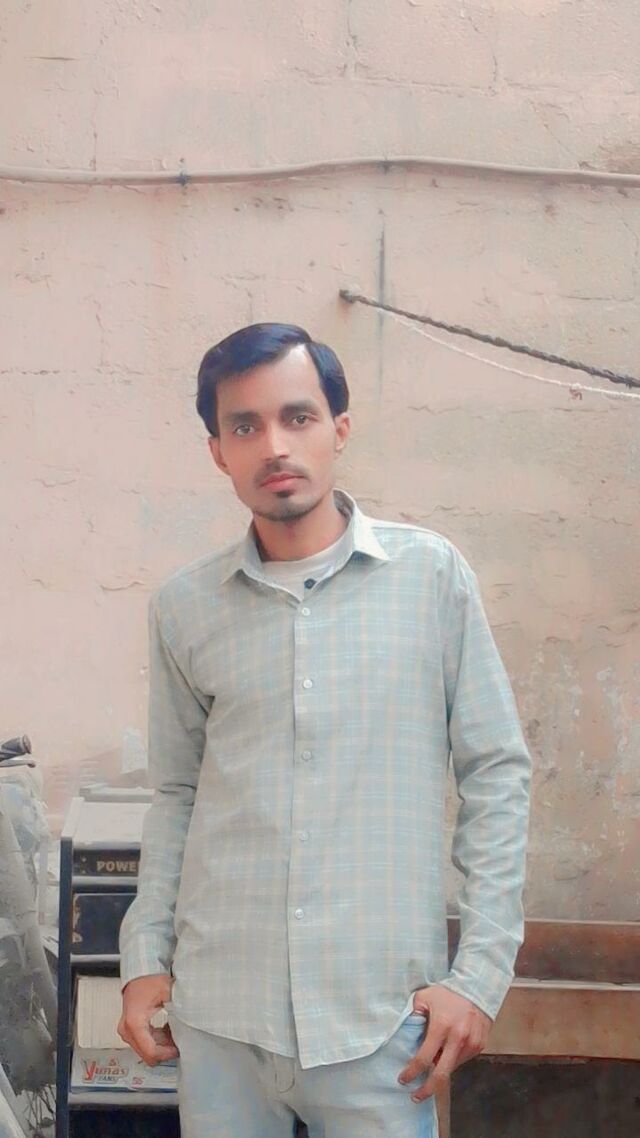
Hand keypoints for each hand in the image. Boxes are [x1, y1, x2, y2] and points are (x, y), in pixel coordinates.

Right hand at [117, 973, 178, 1065]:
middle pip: (148, 1054)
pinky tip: (166, 1030)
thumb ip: (180, 1006)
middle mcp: (127, 1030)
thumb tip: (194, 1017)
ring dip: (161, 1045)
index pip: (151, 1051)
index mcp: (134, 1023)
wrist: (139, 973)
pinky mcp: (129, 1030)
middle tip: (178, 1042)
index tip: (178, 1049)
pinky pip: (144, 1043)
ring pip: (146, 1050)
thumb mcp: (168, 991)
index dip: (167, 1054)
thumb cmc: (150, 980)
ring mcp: (126, 1031)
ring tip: (174, 1033)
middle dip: (164, 1050)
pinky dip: (157, 1040)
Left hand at [398, 985, 490, 1101]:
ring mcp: (471, 1044)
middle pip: (441, 1074)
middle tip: (416, 1096)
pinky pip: (462, 1060)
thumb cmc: (446, 993)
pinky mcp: (479, 1046)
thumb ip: (412, 1014)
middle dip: (427, 1089)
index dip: (412, 1072)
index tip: (403, 1079)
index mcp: (442, 1026)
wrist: (476, 988)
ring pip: (452, 1067)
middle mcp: (458, 1038)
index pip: (424, 1058)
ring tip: (433, 1058)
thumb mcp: (424, 998)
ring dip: (440, 1068)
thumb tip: (403, 1033)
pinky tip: (447, 1049)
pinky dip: (452, 1059)